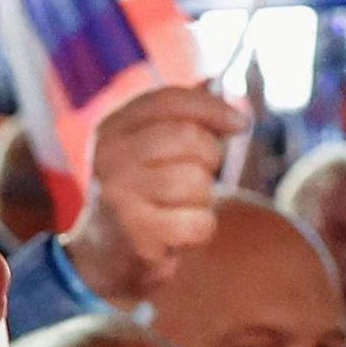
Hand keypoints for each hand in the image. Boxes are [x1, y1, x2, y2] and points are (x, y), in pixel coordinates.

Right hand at [88, 83, 244, 275]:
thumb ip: (181, 118)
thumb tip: (220, 88)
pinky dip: (200, 230)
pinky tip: (177, 234)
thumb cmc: (141, 197)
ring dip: (203, 199)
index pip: (168, 100)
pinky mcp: (137, 234)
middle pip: (188, 137)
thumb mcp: (149, 151)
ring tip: (180, 209)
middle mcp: (110, 158)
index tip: (241, 123)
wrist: (105, 258)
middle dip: (210, 158)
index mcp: (112, 130)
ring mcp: (120, 196)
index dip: (212, 107)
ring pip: (196, 182)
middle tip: (201, 177)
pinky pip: (198, 222)